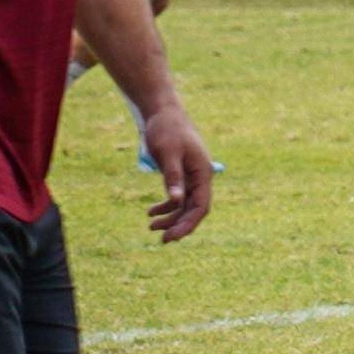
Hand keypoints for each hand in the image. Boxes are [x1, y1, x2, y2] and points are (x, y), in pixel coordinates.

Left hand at [137, 104, 216, 240]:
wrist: (163, 113)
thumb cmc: (167, 130)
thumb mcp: (168, 153)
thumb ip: (173, 177)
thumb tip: (176, 201)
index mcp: (203, 173)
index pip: (201, 206)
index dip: (188, 224)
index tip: (172, 236)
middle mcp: (200, 177)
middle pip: (194, 209)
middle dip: (179, 225)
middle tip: (162, 240)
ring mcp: (191, 177)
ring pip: (185, 206)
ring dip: (170, 218)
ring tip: (151, 227)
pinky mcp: (181, 175)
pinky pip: (177, 197)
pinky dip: (166, 207)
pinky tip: (151, 212)